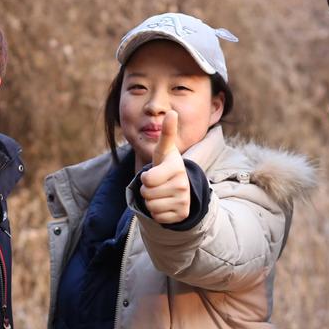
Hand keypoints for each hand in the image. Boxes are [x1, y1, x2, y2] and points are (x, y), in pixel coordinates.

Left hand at [139, 110, 190, 224]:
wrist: (181, 187)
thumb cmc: (167, 166)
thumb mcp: (164, 151)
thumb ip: (167, 133)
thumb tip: (171, 112)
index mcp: (176, 168)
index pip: (147, 180)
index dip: (145, 178)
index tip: (155, 172)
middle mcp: (183, 185)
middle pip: (147, 194)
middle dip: (147, 190)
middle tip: (158, 184)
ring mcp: (184, 201)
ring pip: (151, 207)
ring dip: (151, 202)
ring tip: (161, 193)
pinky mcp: (182, 215)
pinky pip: (157, 217)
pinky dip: (158, 213)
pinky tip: (166, 204)